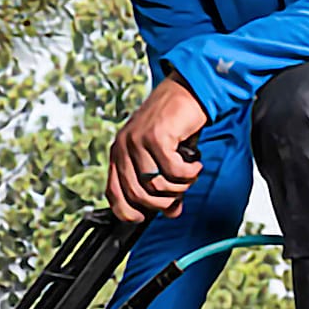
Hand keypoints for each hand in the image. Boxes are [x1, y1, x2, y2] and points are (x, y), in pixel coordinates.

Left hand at [106, 74, 208, 221]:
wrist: (188, 90)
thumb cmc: (175, 122)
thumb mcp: (163, 156)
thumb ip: (163, 184)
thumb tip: (172, 212)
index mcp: (119, 151)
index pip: (113, 192)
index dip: (126, 211)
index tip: (142, 218)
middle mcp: (124, 146)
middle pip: (138, 194)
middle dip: (163, 201)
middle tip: (180, 192)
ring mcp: (138, 141)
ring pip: (156, 185)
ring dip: (179, 187)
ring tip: (190, 175)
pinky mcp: (157, 137)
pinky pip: (173, 171)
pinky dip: (188, 174)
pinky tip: (195, 164)